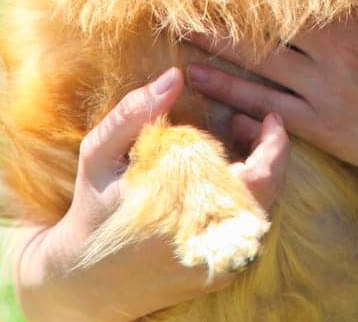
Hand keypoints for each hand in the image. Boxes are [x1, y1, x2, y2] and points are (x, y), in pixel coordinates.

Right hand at [13, 67, 290, 321]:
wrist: (84, 280)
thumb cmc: (92, 207)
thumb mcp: (100, 154)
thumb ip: (135, 113)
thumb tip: (174, 76)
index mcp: (188, 204)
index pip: (262, 174)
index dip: (274, 142)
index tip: (270, 115)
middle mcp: (210, 237)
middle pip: (271, 190)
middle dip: (268, 151)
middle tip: (243, 123)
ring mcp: (218, 261)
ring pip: (262, 210)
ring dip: (258, 176)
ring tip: (232, 148)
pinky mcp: (218, 275)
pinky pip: (248, 232)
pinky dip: (245, 202)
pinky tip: (222, 181)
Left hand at [185, 18, 357, 191]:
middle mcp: (336, 55)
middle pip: (269, 25)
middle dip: (228, 9)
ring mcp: (324, 93)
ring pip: (259, 64)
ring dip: (217, 47)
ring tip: (183, 32)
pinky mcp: (319, 127)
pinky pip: (264, 107)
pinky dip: (231, 93)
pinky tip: (201, 77)